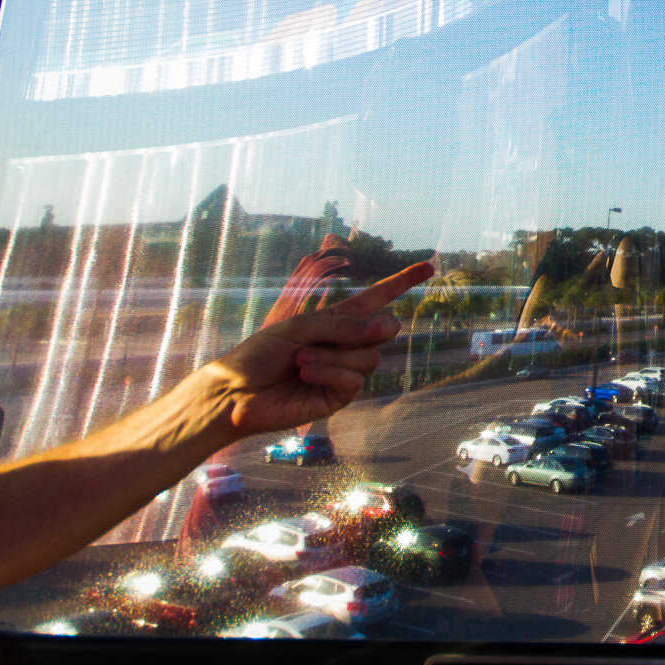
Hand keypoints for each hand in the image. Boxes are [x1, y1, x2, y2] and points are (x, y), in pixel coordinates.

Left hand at [190, 261, 433, 439]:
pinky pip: (353, 380)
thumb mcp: (300, 328)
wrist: (234, 393)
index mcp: (335, 321)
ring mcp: (343, 372)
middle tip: (336, 335)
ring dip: (333, 356)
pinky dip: (330, 373)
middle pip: (384, 330)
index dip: (403, 281)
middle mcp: (345, 345)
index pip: (377, 298)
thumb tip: (392, 325)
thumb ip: (345, 325)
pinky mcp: (338, 397)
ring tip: (301, 361)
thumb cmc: (259, 355)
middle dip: (366, 330)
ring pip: (369, 358)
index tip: (429, 266)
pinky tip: (305, 375)